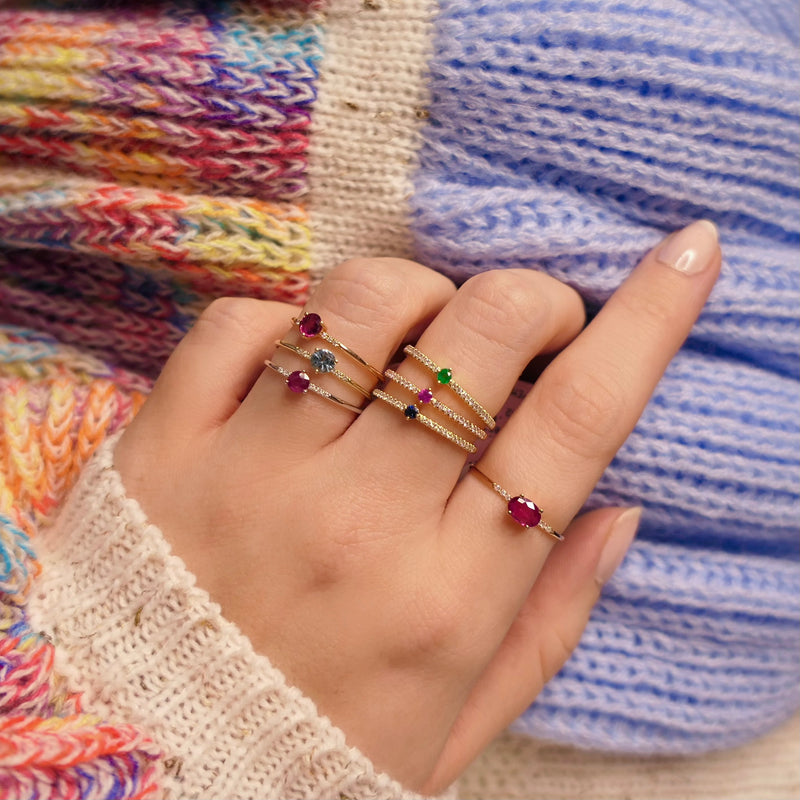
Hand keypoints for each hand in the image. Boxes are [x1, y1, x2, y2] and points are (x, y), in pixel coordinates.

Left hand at [115, 220, 720, 792]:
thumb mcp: (459, 719)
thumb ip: (551, 616)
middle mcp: (354, 519)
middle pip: (479, 334)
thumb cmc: (313, 747)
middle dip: (530, 299)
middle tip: (524, 328)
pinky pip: (239, 324)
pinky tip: (302, 361)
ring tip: (414, 338)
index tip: (687, 257)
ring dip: (415, 293)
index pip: (576, 422)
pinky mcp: (166, 446)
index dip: (647, 322)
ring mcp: (250, 471)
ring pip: (361, 303)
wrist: (144, 767)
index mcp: (446, 593)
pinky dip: (287, 316)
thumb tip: (617, 508)